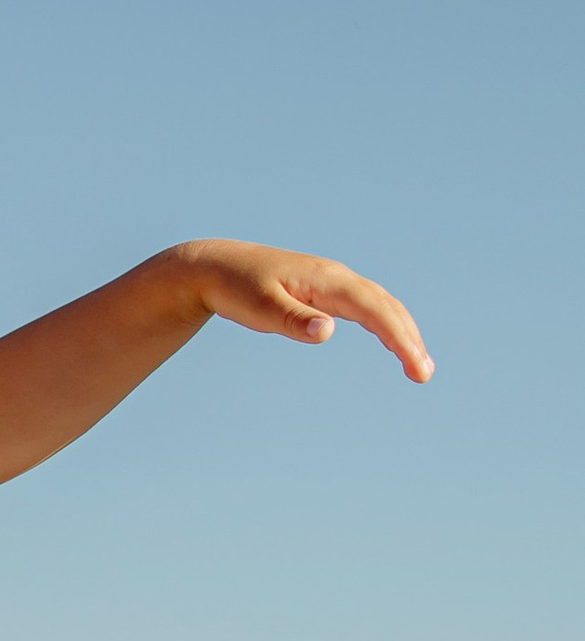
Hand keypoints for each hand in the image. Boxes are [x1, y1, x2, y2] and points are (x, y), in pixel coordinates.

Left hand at [175, 241, 431, 382]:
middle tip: (424, 375)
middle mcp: (336, 277)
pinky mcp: (325, 291)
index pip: (373, 309)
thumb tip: (328, 331)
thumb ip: (293, 320)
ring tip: (418, 365)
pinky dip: (386, 324)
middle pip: (385, 306)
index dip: (398, 338)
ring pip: (380, 305)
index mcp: (326, 280)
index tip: (415, 366)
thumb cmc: (235, 288)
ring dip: (403, 332)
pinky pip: (366, 306)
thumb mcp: (259, 308)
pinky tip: (394, 342)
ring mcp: (333, 282)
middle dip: (409, 338)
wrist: (215, 266)